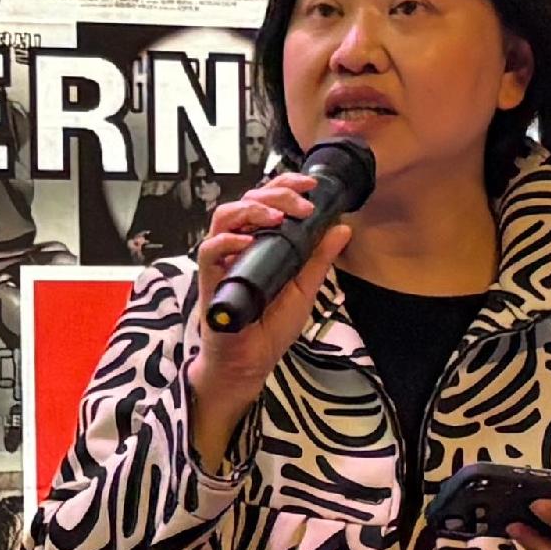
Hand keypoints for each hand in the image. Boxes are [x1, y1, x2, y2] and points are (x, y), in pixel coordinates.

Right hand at [183, 169, 360, 470]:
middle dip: (275, 194)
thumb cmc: (269, 328)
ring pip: (223, 216)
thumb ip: (319, 259)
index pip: (267, 201)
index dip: (286, 186)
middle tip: (300, 204)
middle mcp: (239, 246)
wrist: (249, 363)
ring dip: (251, 210)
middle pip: (247, 200)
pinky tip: (248, 242)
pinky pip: (209, 250)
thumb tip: (341, 228)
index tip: (309, 186)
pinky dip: (228, 241)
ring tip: (276, 218)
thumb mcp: (304, 289)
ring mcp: (223, 261)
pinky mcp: (210, 280)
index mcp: (261, 244)